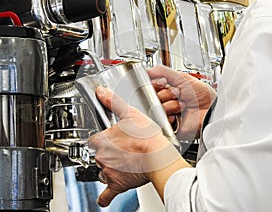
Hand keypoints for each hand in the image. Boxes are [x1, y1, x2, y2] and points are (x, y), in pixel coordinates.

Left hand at [88, 86, 182, 206]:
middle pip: (100, 154)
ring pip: (105, 169)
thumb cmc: (146, 136)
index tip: (112, 138)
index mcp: (102, 140)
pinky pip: (107, 193)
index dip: (104, 138)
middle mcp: (102, 156)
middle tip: (124, 149)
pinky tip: (104, 197)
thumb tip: (101, 91)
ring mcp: (109, 171)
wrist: (158, 156)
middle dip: (110, 152)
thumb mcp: (129, 114)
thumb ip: (113, 102)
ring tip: (127, 161)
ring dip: (112, 167)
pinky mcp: (117, 184)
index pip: (95, 139)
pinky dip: (106, 196)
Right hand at [148, 65, 216, 140]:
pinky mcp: (167, 126)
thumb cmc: (201, 96)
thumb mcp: (182, 78)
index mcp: (165, 90)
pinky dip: (169, 116)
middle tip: (178, 93)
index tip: (164, 82)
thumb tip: (148, 70)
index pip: (150, 86)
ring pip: (156, 108)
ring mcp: (165, 114)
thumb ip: (163, 71)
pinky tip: (178, 115)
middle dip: (166, 93)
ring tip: (182, 105)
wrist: (211, 110)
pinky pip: (160, 121)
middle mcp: (164, 102)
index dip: (155, 84)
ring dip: (171, 105)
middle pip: (151, 97)